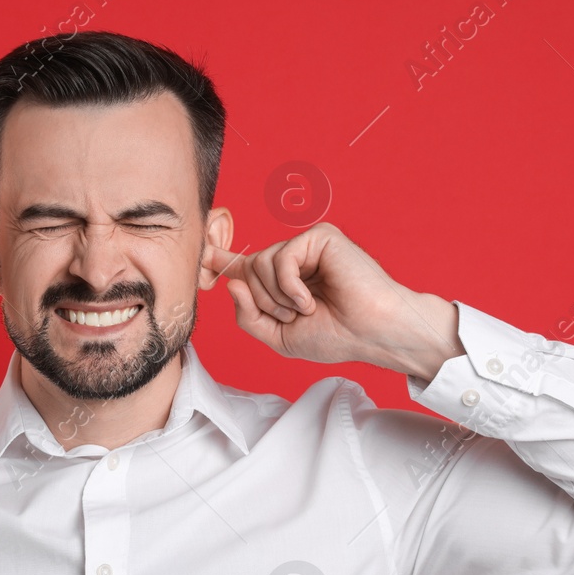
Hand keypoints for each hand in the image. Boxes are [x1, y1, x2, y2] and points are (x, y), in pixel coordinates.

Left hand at [205, 223, 461, 379]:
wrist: (374, 334)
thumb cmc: (337, 336)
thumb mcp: (280, 337)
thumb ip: (248, 316)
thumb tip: (230, 283)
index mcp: (285, 280)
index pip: (246, 266)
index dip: (221, 260)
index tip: (200, 254)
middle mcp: (294, 258)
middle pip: (248, 270)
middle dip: (265, 302)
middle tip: (296, 316)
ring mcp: (307, 246)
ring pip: (260, 264)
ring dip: (278, 297)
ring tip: (307, 309)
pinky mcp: (320, 237)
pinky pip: (281, 259)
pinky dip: (291, 287)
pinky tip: (311, 300)